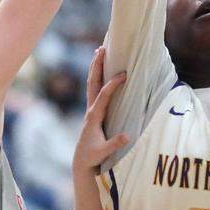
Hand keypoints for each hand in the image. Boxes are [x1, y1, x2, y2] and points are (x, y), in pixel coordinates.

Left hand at [72, 48, 129, 172]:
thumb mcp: (104, 152)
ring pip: (92, 82)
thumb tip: (127, 136)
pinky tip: (101, 68)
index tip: (124, 74)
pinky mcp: (94, 110)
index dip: (113, 84)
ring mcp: (91, 108)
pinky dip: (97, 75)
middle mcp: (91, 109)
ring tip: (100, 51)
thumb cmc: (93, 156)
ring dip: (96, 66)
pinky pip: (95, 88)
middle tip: (102, 49)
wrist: (82, 160)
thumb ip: (114, 144)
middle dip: (98, 65)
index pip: (104, 95)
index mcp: (94, 116)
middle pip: (93, 82)